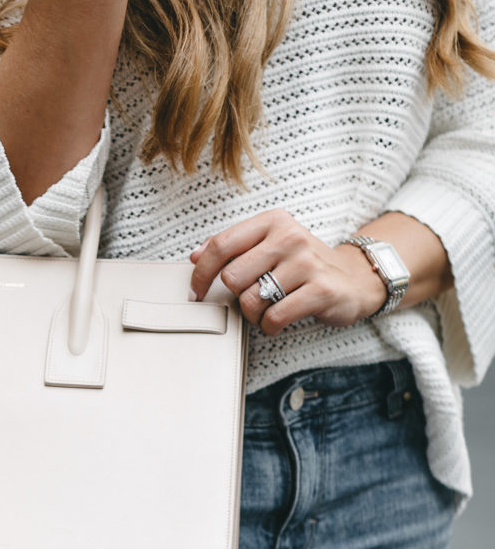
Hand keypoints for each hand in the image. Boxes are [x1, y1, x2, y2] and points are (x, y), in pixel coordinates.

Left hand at [188, 210, 389, 335]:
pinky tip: (278, 321)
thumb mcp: (270, 246)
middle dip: (236, 296)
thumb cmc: (303, 265)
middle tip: (252, 298)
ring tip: (268, 309)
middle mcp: (290, 237)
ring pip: (251, 300)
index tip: (196, 292)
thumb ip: (233, 248)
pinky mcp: (320, 290)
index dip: (200, 274)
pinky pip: (274, 317)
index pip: (220, 245)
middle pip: (232, 277)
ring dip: (253, 315)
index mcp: (273, 221)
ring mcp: (307, 262)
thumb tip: (195, 256)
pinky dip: (269, 326)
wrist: (353, 279)